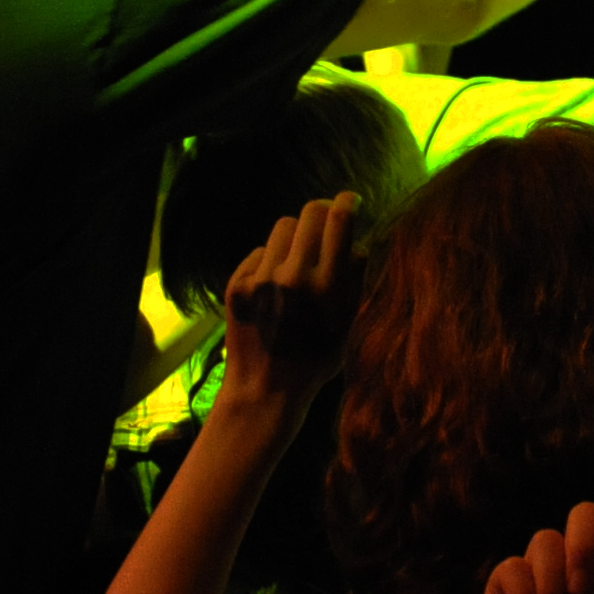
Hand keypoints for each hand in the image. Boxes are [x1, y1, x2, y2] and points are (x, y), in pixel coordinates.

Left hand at [219, 191, 363, 417]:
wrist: (264, 393)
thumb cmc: (315, 363)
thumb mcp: (349, 326)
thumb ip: (355, 281)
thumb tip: (357, 241)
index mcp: (326, 287)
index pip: (339, 219)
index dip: (348, 201)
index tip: (351, 200)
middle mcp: (292, 277)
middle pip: (310, 212)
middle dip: (323, 211)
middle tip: (328, 221)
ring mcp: (259, 279)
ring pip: (282, 227)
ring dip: (296, 236)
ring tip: (300, 259)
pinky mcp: (236, 284)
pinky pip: (259, 253)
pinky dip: (270, 261)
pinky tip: (275, 286)